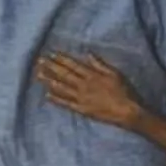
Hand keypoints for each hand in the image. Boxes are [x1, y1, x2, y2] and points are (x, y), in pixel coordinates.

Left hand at [35, 53, 152, 132]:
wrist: (127, 112)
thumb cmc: (125, 91)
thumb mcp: (115, 74)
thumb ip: (100, 64)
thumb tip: (88, 54)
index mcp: (92, 76)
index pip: (73, 65)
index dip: (61, 59)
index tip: (51, 54)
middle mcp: (83, 86)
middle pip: (64, 75)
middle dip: (51, 67)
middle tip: (39, 61)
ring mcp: (81, 98)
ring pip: (62, 88)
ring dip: (49, 81)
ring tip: (38, 75)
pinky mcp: (81, 109)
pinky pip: (66, 103)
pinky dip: (56, 99)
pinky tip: (47, 95)